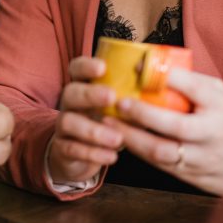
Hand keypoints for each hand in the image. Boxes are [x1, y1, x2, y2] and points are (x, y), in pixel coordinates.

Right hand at [46, 56, 123, 184]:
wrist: (80, 156)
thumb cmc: (106, 125)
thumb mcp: (117, 111)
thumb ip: (133, 103)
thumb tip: (160, 95)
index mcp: (83, 88)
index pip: (77, 69)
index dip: (86, 65)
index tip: (103, 67)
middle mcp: (70, 104)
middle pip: (70, 92)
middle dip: (90, 94)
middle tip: (111, 97)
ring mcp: (62, 125)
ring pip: (68, 121)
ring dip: (93, 130)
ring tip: (117, 139)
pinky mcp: (62, 148)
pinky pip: (72, 148)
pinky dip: (93, 153)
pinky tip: (112, 156)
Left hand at [106, 68, 222, 203]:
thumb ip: (192, 84)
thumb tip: (153, 68)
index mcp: (219, 105)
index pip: (187, 84)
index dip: (158, 75)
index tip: (134, 67)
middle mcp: (212, 131)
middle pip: (171, 123)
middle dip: (139, 112)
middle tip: (117, 102)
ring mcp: (203, 157)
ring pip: (161, 150)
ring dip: (132, 137)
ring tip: (110, 122)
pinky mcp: (195, 177)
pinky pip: (162, 165)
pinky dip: (140, 152)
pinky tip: (125, 140)